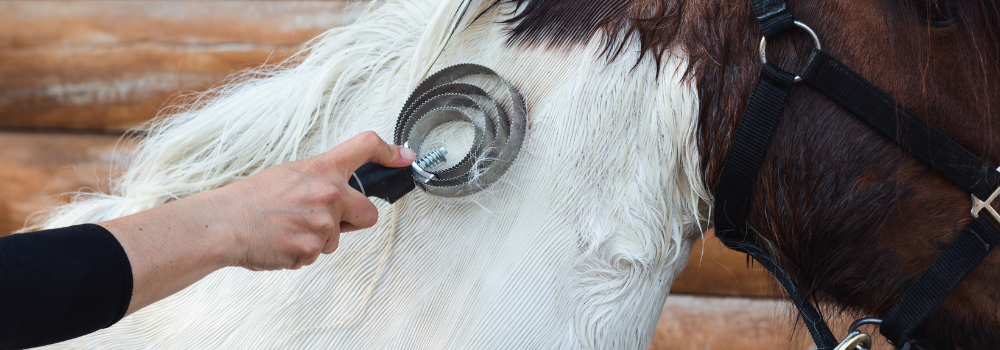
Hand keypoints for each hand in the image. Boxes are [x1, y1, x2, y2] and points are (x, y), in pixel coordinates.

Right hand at [212, 131, 414, 270]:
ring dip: (318, 238)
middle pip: (368, 214)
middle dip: (352, 221)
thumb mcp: (290, 174)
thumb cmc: (250, 199)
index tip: (404, 157)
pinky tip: (280, 241)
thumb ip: (319, 181)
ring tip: (287, 228)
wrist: (225, 224)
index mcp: (323, 169)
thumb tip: (336, 193)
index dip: (390, 151)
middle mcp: (330, 194)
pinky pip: (316, 255)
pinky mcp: (313, 249)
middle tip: (323, 219)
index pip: (364, 147)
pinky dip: (301, 252)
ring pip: (337, 239)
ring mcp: (324, 223)